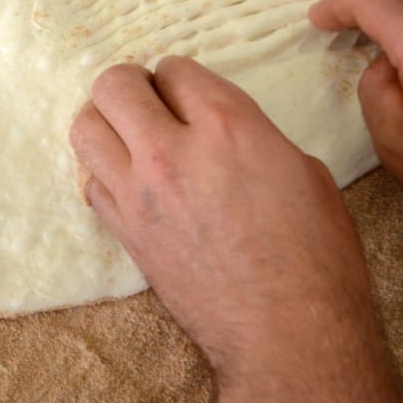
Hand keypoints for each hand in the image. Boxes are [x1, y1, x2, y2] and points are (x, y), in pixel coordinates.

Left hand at [70, 56, 402, 402]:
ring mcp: (140, 192)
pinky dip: (105, 172)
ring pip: (86, 127)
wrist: (287, 334)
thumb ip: (253, 136)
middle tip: (151, 102)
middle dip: (133, 85)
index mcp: (228, 124)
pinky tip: (132, 182)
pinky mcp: (125, 233)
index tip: (187, 93)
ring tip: (131, 136)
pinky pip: (91, 181)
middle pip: (114, 84)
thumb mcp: (305, 171)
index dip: (180, 78)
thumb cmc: (315, 257)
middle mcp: (173, 149)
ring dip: (106, 122)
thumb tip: (226, 134)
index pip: (173, 68)